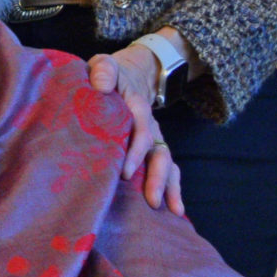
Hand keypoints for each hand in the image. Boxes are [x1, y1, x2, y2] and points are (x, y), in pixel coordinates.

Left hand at [86, 47, 183, 214]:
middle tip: (153, 201)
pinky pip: (167, 170)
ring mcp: (154, 140)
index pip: (141, 129)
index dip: (136, 150)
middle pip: (160, 153)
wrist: (127, 77)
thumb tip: (102, 85)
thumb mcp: (104, 65)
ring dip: (170, 187)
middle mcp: (150, 127)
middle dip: (159, 177)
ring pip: (167, 164)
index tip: (126, 172)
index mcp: (137, 108)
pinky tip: (175, 211)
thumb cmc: (108, 76)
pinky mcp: (152, 150)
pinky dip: (173, 188)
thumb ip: (103, 70)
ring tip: (172, 211)